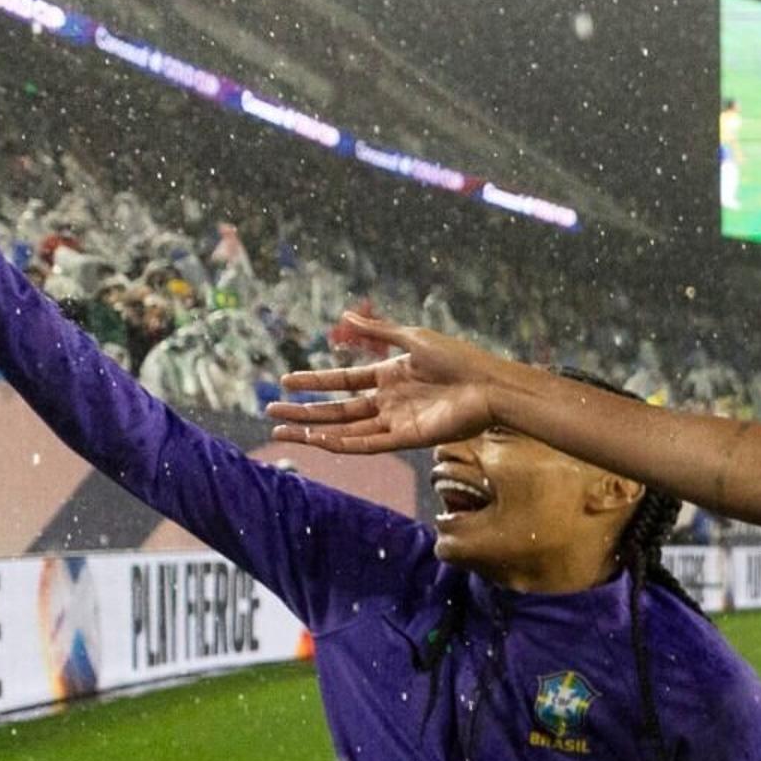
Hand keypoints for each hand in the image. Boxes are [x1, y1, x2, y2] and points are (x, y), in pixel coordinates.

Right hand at [268, 305, 508, 451]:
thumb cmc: (458, 359)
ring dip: (313, 431)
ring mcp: (397, 422)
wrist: (489, 385)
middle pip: (338, 410)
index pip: (343, 381)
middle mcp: (390, 402)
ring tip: (281, 430)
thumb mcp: (413, 339)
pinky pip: (368, 444)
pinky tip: (317, 440)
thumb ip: (378, 332)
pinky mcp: (408, 439)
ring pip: (346, 431)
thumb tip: (345, 316)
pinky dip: (342, 443)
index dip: (315, 381)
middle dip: (304, 412)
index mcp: (390, 376)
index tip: (287, 382)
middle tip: (271, 411)